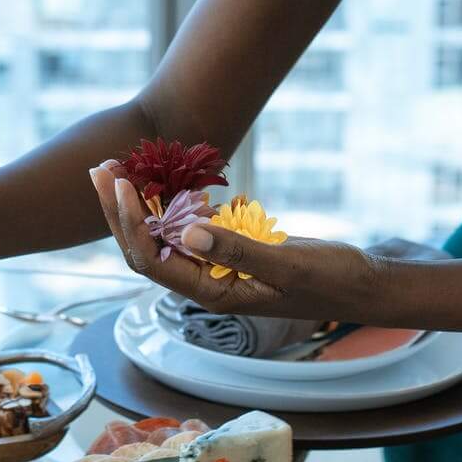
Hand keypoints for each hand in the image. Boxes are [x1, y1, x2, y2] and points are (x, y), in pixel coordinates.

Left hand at [88, 161, 380, 321]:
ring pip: (161, 237)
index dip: (130, 223)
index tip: (122, 182)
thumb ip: (238, 251)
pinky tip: (158, 180)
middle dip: (118, 210)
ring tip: (115, 168)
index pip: (153, 260)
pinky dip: (168, 204)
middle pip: (145, 248)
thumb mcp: (288, 265)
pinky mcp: (227, 251)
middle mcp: (205, 282)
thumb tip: (186, 233)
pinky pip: (186, 229)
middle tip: (100, 167)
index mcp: (213, 293)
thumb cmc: (331, 279)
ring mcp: (215, 267)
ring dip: (136, 205)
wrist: (361, 284)